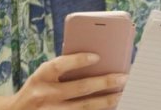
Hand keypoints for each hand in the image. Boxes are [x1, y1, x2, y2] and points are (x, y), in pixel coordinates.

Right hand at [7, 53, 127, 108]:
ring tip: (122, 94)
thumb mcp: (43, 75)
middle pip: (80, 88)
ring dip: (106, 101)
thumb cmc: (37, 88)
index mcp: (41, 76)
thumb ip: (63, 68)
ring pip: (85, 107)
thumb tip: (96, 60)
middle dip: (104, 82)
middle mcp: (45, 95)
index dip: (78, 60)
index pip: (60, 65)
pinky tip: (111, 106)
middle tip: (124, 77)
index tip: (97, 56)